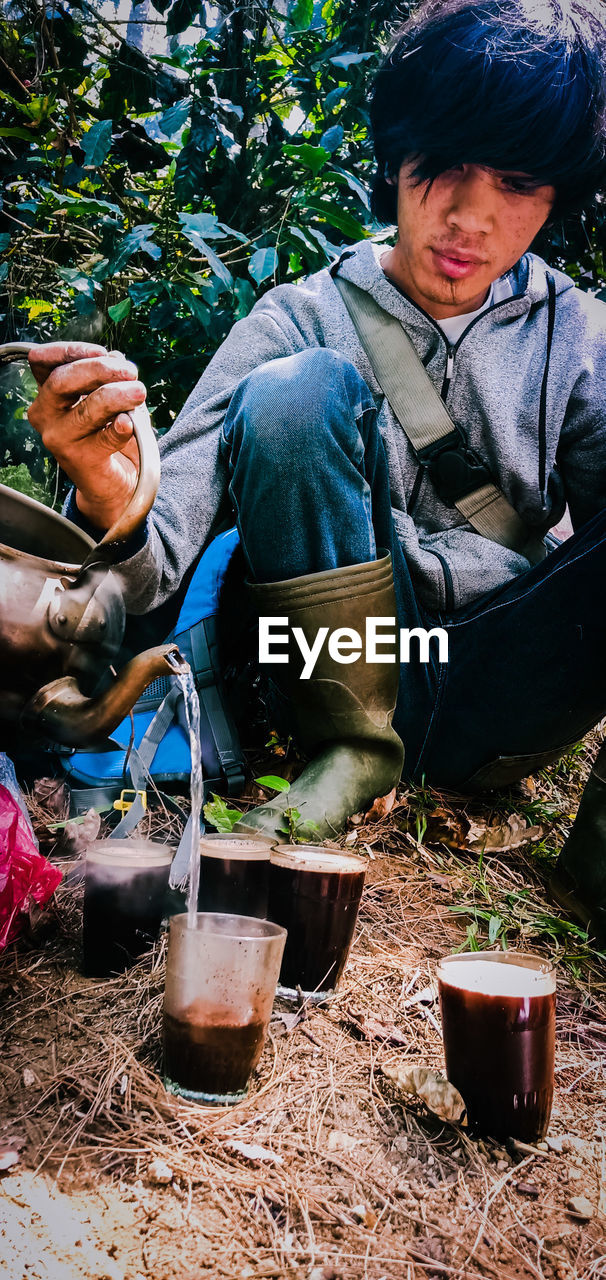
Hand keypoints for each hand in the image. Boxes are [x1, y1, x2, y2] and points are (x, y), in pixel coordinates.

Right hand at [27, 341, 146, 529]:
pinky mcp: (80, 460)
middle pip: (63, 381)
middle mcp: (45, 415)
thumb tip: (116, 358)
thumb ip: (108, 377)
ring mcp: (59, 439)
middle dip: (99, 370)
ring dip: (118, 396)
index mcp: (48, 394)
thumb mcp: (108, 398)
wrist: (116, 482)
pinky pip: (105, 438)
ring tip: (139, 392)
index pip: (45, 363)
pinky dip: (121, 428)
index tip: (102, 351)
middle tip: (130, 371)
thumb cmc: (109, 433)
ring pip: (87, 408)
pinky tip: (129, 423)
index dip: (71, 351)